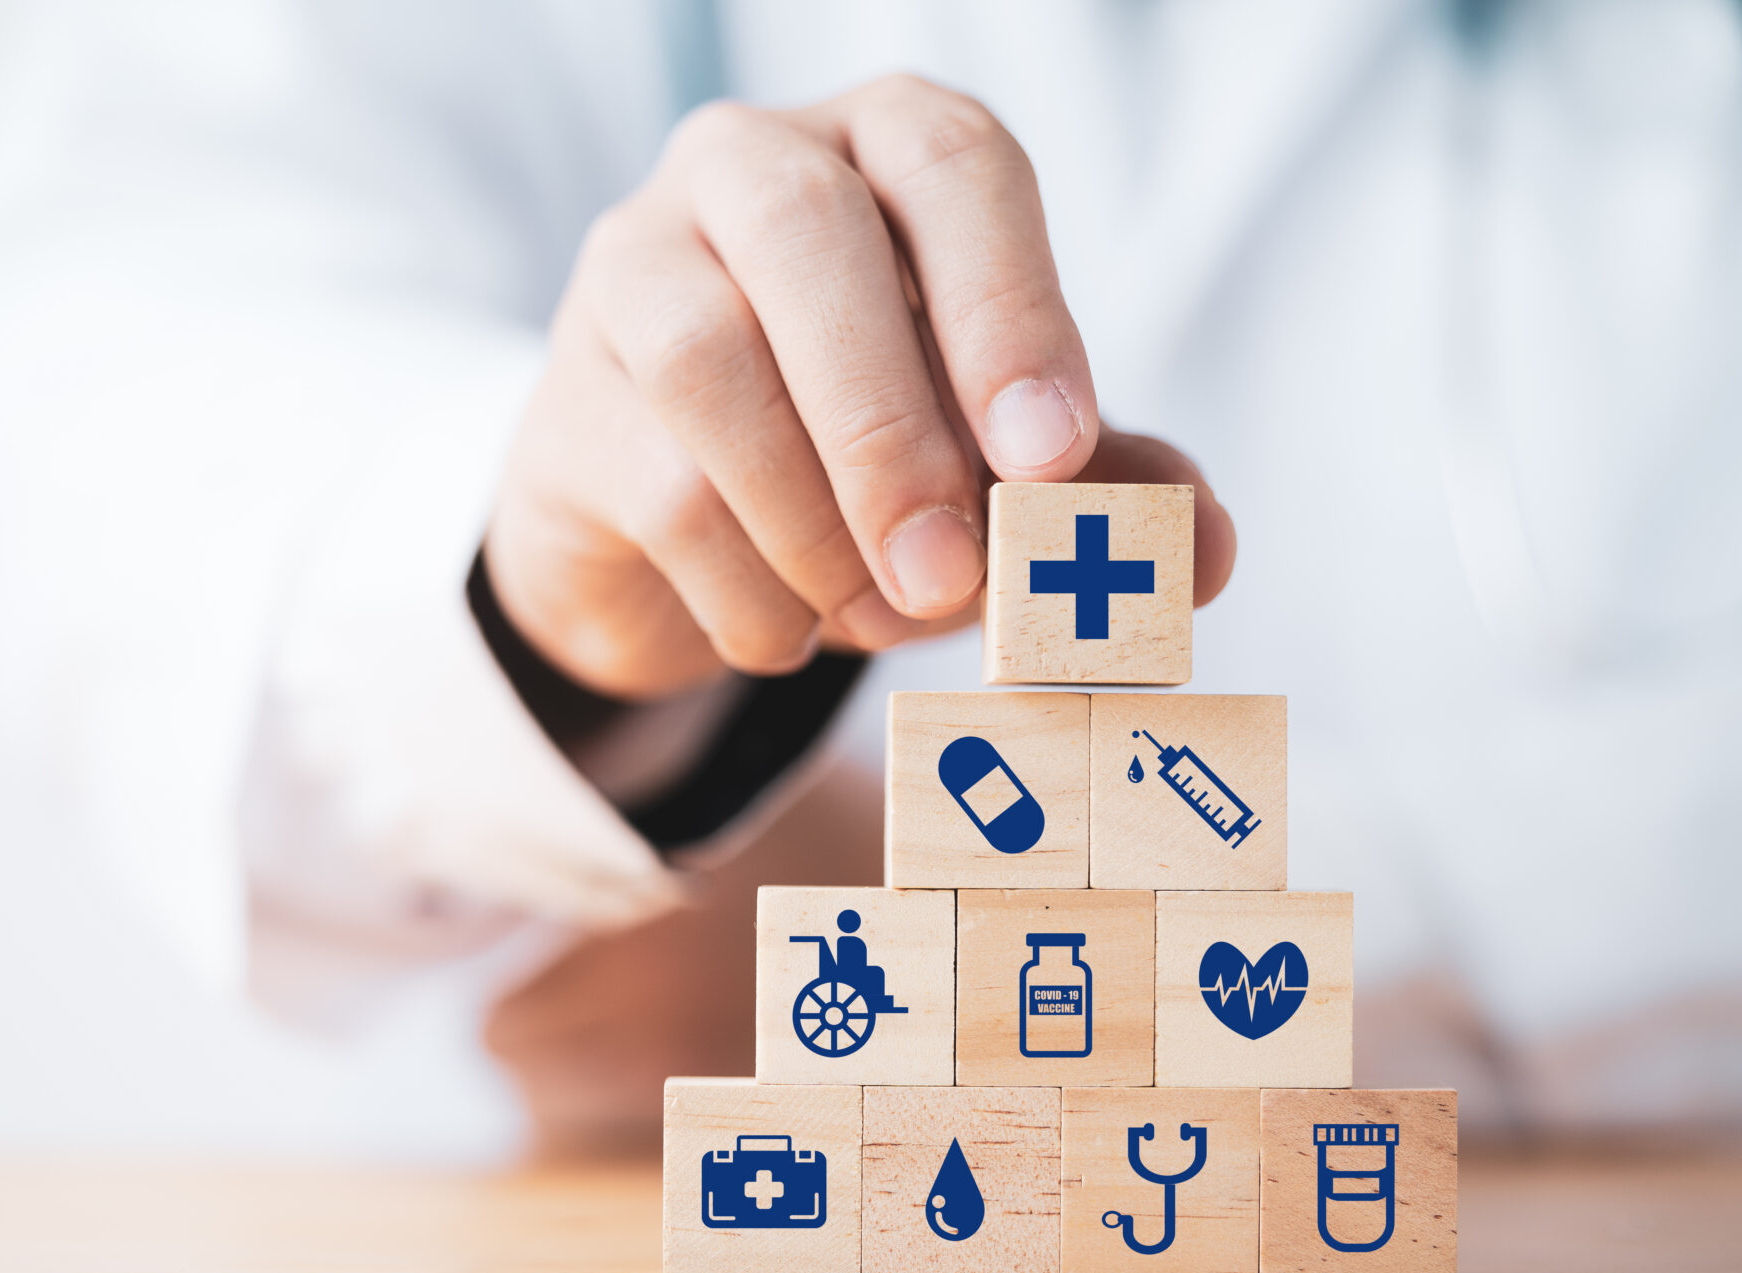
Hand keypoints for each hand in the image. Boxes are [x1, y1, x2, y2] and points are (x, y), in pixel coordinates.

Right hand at [485, 76, 1237, 698]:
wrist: (668, 543)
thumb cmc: (859, 458)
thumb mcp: (996, 469)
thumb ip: (1103, 493)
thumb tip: (1201, 549)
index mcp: (882, 147)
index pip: (952, 163)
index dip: (1011, 302)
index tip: (1055, 456)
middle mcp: (747, 167)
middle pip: (808, 237)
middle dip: (890, 420)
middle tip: (952, 573)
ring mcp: (633, 269)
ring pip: (708, 359)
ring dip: (812, 518)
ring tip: (879, 614)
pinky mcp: (565, 400)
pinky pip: (658, 487)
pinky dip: (748, 588)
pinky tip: (789, 631)